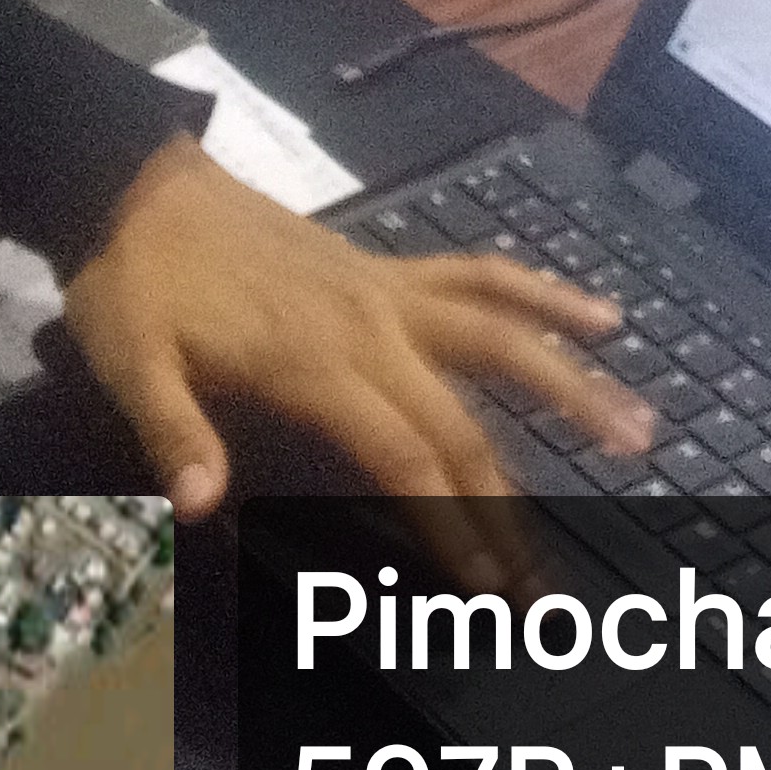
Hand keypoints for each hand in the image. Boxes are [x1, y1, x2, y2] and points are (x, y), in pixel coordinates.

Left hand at [61, 134, 656, 526]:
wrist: (135, 184)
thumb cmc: (133, 284)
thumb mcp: (131, 364)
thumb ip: (174, 434)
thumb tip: (200, 507)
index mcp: (317, 361)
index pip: (407, 454)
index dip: (452, 523)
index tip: (485, 584)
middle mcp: (371, 325)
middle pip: (466, 420)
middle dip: (511, 503)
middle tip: (547, 572)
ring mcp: (388, 291)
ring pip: (505, 335)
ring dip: (574, 384)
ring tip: (639, 427)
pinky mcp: (388, 268)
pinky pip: (482, 277)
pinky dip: (542, 294)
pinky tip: (596, 312)